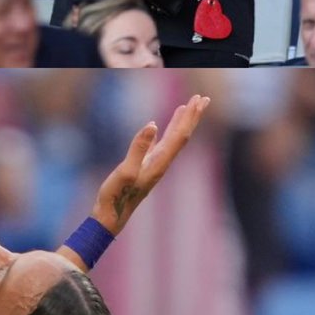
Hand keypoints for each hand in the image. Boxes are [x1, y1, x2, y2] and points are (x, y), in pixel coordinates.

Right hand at [93, 94, 209, 234]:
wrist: (111, 216)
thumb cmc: (116, 196)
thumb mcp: (125, 170)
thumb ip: (138, 147)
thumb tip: (152, 124)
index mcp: (159, 163)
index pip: (180, 136)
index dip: (190, 117)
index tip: (199, 100)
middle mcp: (161, 164)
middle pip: (182, 136)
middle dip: (192, 117)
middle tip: (203, 98)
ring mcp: (153, 165)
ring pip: (172, 140)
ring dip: (180, 122)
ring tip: (187, 107)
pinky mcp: (143, 167)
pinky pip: (158, 145)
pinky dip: (163, 132)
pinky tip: (159, 126)